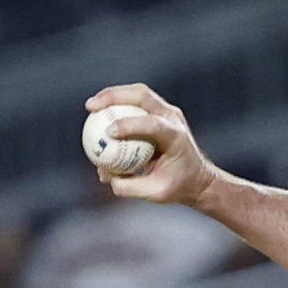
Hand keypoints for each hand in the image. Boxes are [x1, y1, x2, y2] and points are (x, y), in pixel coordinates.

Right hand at [84, 84, 215, 205]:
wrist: (197, 178)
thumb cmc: (177, 186)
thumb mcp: (156, 193)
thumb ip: (131, 186)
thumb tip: (106, 176)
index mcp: (177, 137)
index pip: (153, 124)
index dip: (130, 125)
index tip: (109, 132)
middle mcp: (173, 118)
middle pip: (143, 95)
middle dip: (114, 96)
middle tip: (91, 107)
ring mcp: (167, 111)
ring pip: (138, 93)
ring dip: (112, 95)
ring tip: (91, 106)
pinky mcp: (159, 112)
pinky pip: (135, 102)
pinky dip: (116, 104)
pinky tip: (99, 113)